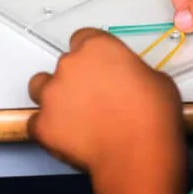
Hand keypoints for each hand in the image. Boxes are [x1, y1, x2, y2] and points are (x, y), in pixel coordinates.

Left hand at [28, 28, 182, 174]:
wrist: (138, 155)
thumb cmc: (153, 117)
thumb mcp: (156, 80)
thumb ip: (132, 73)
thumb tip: (128, 82)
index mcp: (97, 47)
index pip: (83, 38)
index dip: (92, 55)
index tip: (100, 69)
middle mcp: (69, 65)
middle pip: (64, 64)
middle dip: (76, 78)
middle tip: (95, 99)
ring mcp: (51, 94)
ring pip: (39, 86)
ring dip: (53, 96)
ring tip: (73, 115)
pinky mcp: (42, 124)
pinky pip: (36, 123)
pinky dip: (48, 129)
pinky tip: (67, 138)